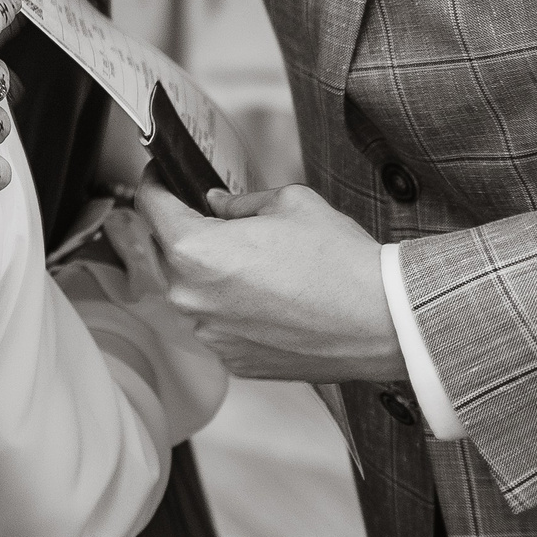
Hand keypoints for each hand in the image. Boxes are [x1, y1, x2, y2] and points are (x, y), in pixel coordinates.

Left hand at [121, 180, 406, 382]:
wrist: (385, 321)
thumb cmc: (341, 263)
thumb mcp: (289, 203)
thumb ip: (239, 202)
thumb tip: (217, 204)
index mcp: (195, 251)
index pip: (151, 205)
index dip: (156, 183)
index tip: (162, 177)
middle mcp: (191, 296)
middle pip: (169, 251)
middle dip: (190, 232)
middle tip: (221, 221)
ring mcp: (210, 332)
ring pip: (193, 291)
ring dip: (212, 274)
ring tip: (258, 266)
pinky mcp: (233, 359)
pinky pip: (217, 324)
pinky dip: (231, 308)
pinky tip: (268, 298)